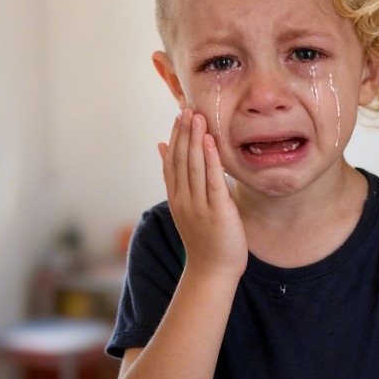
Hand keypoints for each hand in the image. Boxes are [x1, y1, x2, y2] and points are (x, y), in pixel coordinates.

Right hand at [159, 108, 246, 279]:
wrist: (213, 271)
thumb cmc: (205, 240)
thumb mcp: (187, 208)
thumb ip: (177, 180)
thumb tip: (162, 148)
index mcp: (177, 198)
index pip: (172, 161)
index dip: (175, 137)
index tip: (178, 115)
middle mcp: (184, 199)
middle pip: (181, 159)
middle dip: (183, 132)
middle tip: (186, 107)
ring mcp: (198, 205)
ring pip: (193, 165)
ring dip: (194, 139)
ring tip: (195, 116)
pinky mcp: (216, 210)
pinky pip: (212, 180)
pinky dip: (210, 158)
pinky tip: (209, 141)